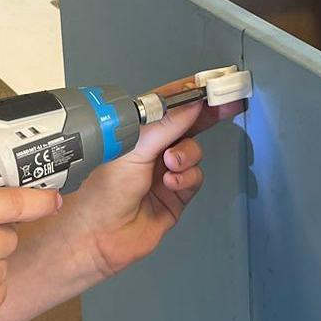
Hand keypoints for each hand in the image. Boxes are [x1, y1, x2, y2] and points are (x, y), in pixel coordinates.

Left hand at [51, 78, 243, 284]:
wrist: (97, 236)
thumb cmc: (99, 191)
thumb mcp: (133, 147)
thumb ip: (166, 124)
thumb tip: (191, 103)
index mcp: (134, 131)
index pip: (167, 104)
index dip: (188, 94)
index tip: (210, 85)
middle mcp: (150, 150)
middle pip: (186, 125)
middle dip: (205, 116)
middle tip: (223, 105)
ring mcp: (164, 173)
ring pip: (193, 152)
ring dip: (186, 155)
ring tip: (171, 163)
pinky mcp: (176, 196)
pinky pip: (195, 178)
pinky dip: (186, 178)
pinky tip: (171, 183)